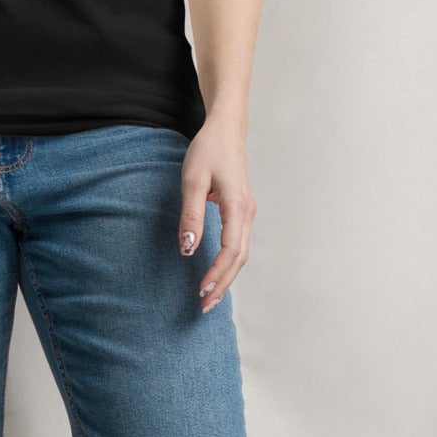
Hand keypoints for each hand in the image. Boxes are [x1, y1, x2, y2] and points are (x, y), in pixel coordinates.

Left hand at [179, 119, 254, 313]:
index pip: (231, 251)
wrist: (225, 130)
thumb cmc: (208, 151)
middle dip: (223, 284)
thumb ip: (191, 215)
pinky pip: (238, 244)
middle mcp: (247, 213)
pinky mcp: (241, 211)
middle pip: (239, 259)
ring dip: (226, 276)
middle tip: (204, 306)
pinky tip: (217, 273)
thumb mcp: (192, 180)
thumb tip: (189, 249)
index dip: (217, 274)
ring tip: (210, 296)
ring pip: (241, 254)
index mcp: (238, 207)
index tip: (201, 291)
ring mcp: (247, 213)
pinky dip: (229, 263)